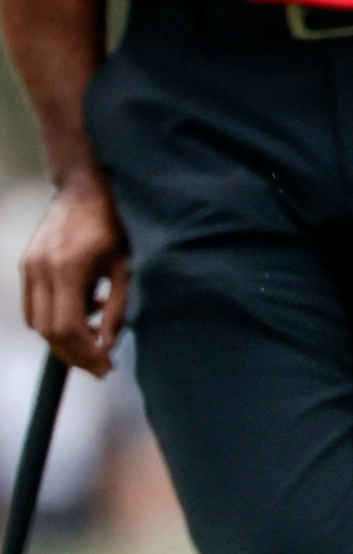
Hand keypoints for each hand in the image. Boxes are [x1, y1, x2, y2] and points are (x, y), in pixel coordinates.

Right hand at [21, 169, 129, 375]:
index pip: (67, 327)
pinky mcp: (26, 265)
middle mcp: (41, 268)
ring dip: (63, 338)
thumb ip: (117, 309)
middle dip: (74, 354)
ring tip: (95, 332)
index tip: (105, 365)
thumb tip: (106, 346)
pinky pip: (34, 306)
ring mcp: (29, 266)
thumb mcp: (125, 267)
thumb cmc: (113, 224)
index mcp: (68, 267)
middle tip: (100, 364)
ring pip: (37, 322)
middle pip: (48, 331)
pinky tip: (84, 309)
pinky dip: (55, 318)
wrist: (84, 187)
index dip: (85, 353)